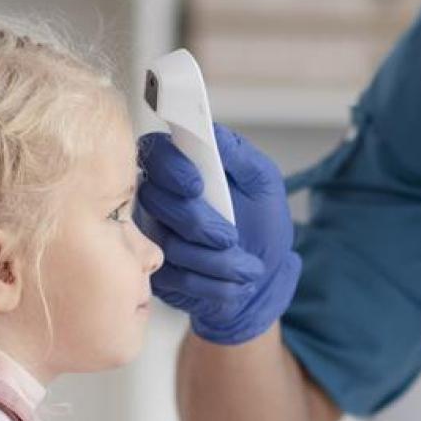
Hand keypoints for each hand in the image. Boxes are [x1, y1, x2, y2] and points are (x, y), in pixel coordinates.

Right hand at [136, 123, 300, 345]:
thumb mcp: (264, 184)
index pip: (156, 153)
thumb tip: (215, 135)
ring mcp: (155, 238)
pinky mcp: (159, 275)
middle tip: (230, 237)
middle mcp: (161, 200)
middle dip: (197, 223)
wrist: (265, 276)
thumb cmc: (262, 224)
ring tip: (249, 267)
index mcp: (183, 168)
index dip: (170, 169)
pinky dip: (215, 286)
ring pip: (169, 246)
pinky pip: (177, 281)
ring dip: (216, 261)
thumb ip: (242, 157)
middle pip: (156, 201)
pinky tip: (238, 285)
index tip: (195, 185)